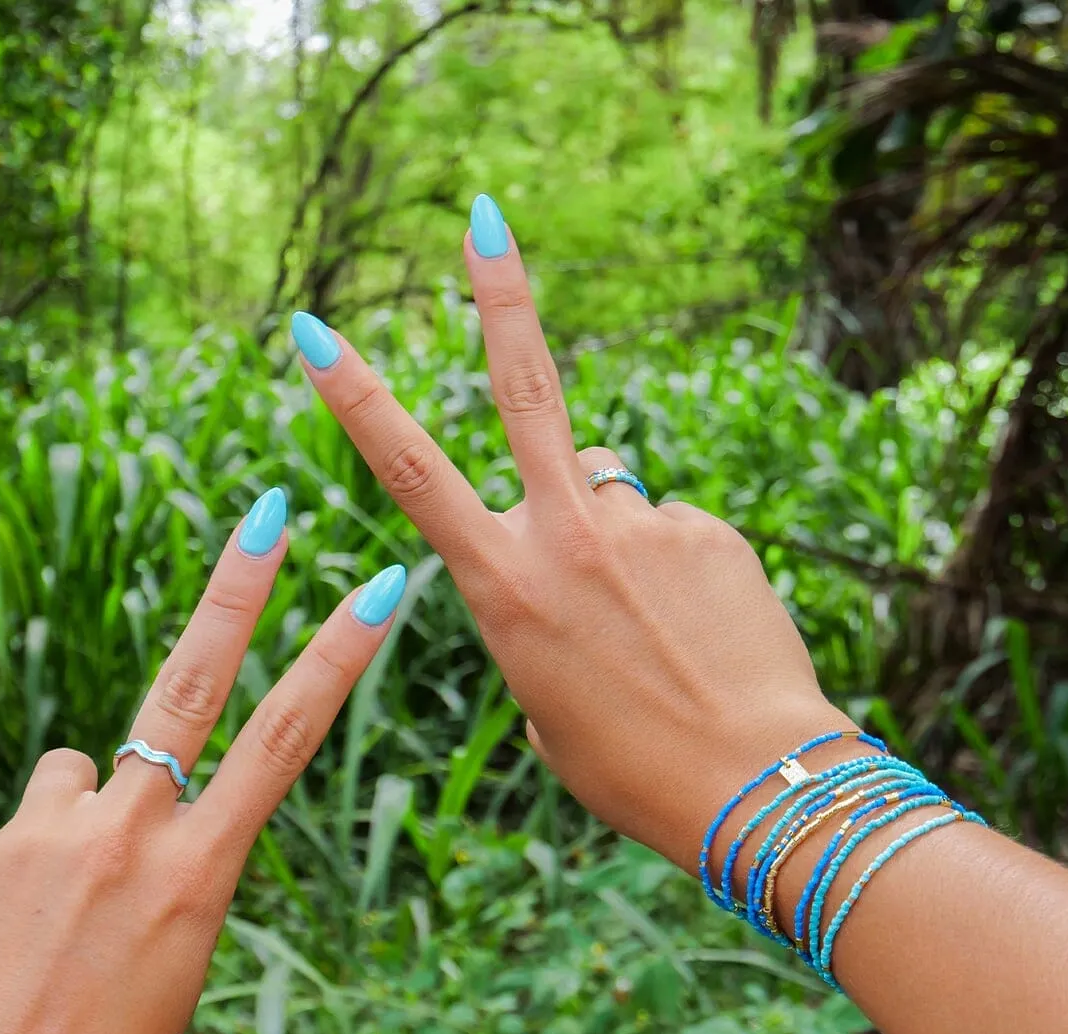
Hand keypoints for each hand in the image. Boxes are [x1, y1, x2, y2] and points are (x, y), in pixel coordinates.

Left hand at [0, 493, 405, 1033]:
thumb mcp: (160, 998)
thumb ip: (151, 904)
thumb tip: (105, 857)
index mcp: (198, 882)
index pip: (283, 745)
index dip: (335, 659)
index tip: (376, 584)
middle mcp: (125, 836)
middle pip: (189, 684)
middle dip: (237, 589)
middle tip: (267, 508)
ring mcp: (36, 837)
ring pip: (69, 778)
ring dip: (68, 822)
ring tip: (38, 923)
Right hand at [289, 198, 851, 871]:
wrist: (752, 784)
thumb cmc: (630, 768)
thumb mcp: (545, 706)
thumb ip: (539, 619)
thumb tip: (580, 551)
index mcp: (504, 588)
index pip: (410, 474)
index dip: (356, 398)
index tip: (315, 331)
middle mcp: (566, 535)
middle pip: (523, 387)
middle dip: (499, 295)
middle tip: (483, 214)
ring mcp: (643, 522)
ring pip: (607, 482)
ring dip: (610, 524)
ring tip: (652, 618)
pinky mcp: (708, 528)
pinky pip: (670, 528)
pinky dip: (673, 568)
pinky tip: (700, 631)